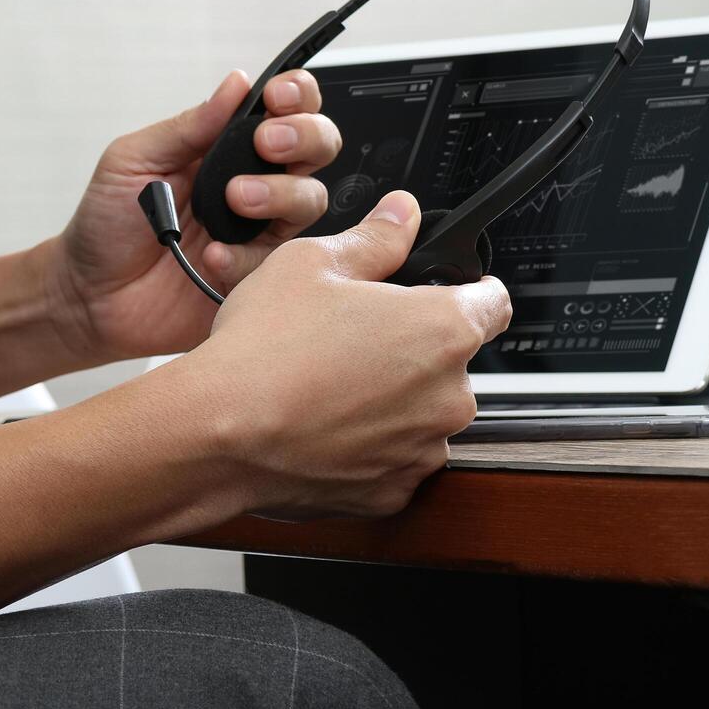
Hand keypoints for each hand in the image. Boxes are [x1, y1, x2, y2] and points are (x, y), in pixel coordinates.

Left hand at [48, 69, 341, 360]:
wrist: (90, 294)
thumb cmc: (107, 223)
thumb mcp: (133, 161)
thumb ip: (187, 127)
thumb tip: (236, 83)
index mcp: (225, 147)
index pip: (284, 109)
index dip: (296, 96)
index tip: (276, 98)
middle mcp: (253, 183)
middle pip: (317, 147)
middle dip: (304, 136)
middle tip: (266, 145)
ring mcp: (257, 231)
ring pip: (309, 200)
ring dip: (280, 192)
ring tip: (235, 199)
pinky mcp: (255, 276)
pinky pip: (277, 261)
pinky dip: (244, 256)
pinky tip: (210, 257)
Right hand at [175, 190, 511, 521]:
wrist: (215, 435)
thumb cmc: (260, 352)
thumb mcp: (311, 263)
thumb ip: (375, 238)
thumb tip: (401, 216)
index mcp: (443, 330)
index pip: (494, 302)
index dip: (466, 289)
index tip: (439, 291)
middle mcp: (448, 396)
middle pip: (450, 361)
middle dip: (410, 347)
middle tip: (350, 337)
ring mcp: (421, 449)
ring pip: (420, 413)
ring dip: (390, 400)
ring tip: (326, 385)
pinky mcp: (390, 492)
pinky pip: (392, 459)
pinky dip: (366, 445)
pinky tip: (320, 425)